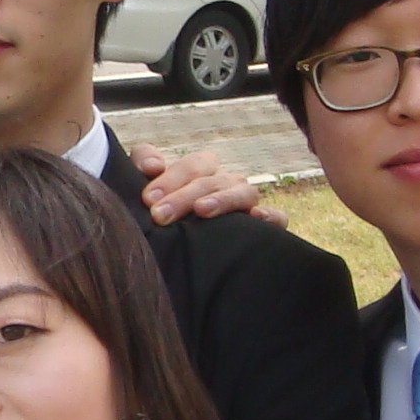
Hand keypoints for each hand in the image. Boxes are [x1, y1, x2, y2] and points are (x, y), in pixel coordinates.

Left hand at [126, 140, 281, 224]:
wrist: (167, 257)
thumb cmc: (158, 213)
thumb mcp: (145, 188)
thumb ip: (142, 162)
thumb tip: (154, 166)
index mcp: (202, 173)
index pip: (196, 165)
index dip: (172, 177)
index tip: (148, 199)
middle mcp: (226, 186)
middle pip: (215, 180)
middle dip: (185, 195)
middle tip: (160, 215)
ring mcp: (245, 206)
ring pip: (245, 192)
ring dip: (223, 199)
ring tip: (202, 211)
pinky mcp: (263, 231)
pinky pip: (278, 218)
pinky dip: (271, 216)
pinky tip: (256, 219)